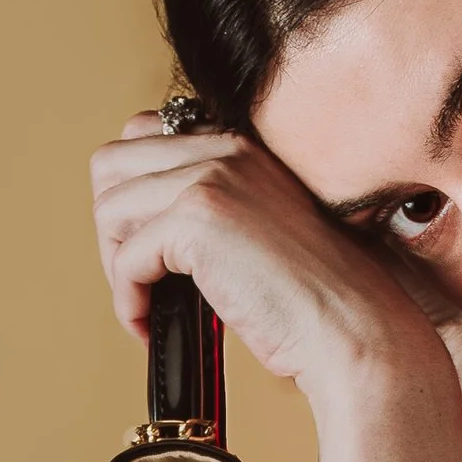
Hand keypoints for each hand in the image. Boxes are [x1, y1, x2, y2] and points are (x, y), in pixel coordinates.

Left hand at [89, 112, 454, 417]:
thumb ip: (210, 208)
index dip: (131, 194)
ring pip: (109, 209)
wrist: (353, 326)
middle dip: (111, 226)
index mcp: (240, 144)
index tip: (147, 248)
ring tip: (142, 305)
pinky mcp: (198, 220)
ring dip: (114, 266)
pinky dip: (127, 299)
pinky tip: (149, 324)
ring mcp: (210, 178)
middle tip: (135, 278)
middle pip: (111, 163)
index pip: (143, 135)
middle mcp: (224, 147)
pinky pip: (126, 257)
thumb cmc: (316, 297)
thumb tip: (140, 230)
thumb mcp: (258, 229)